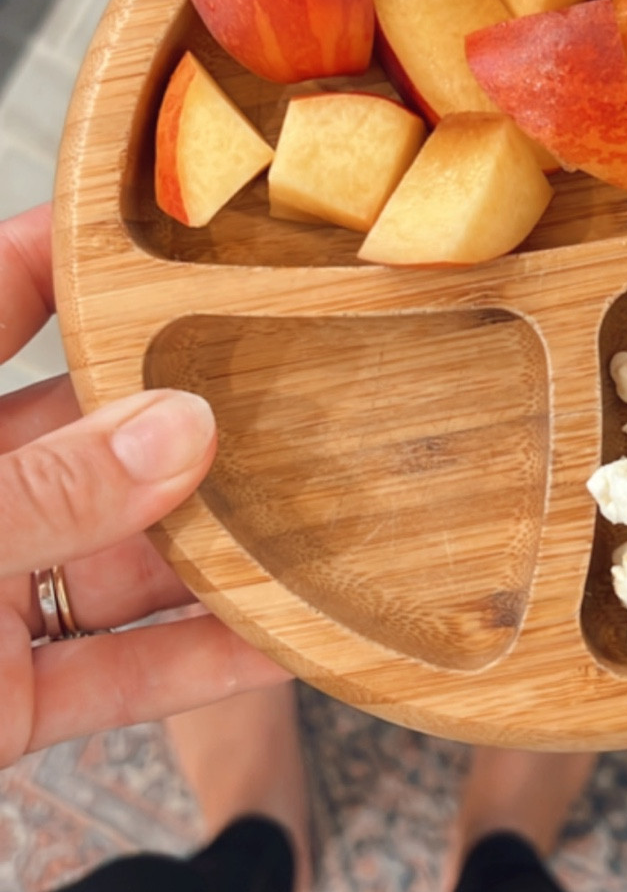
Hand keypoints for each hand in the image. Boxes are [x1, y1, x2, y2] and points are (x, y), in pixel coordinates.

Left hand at [0, 205, 288, 768]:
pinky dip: (189, 665)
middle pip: (87, 431)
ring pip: (115, 556)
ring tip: (322, 508)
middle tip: (301, 378)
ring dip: (214, 545)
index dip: (86, 252)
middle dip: (192, 411)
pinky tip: (274, 641)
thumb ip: (40, 490)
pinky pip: (106, 672)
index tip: (192, 219)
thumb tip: (180, 432)